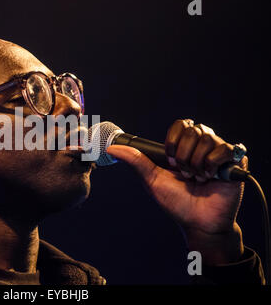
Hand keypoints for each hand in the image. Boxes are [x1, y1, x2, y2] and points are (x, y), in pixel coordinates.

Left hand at [107, 119, 247, 264]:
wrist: (198, 222)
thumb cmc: (176, 202)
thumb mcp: (152, 179)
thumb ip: (135, 160)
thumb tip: (112, 148)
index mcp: (184, 147)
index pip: (180, 125)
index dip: (173, 142)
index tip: (169, 162)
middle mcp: (203, 146)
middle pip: (193, 130)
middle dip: (183, 156)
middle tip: (184, 174)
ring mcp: (219, 153)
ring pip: (207, 139)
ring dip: (196, 164)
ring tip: (197, 179)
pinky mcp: (235, 161)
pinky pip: (223, 150)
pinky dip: (211, 166)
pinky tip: (210, 178)